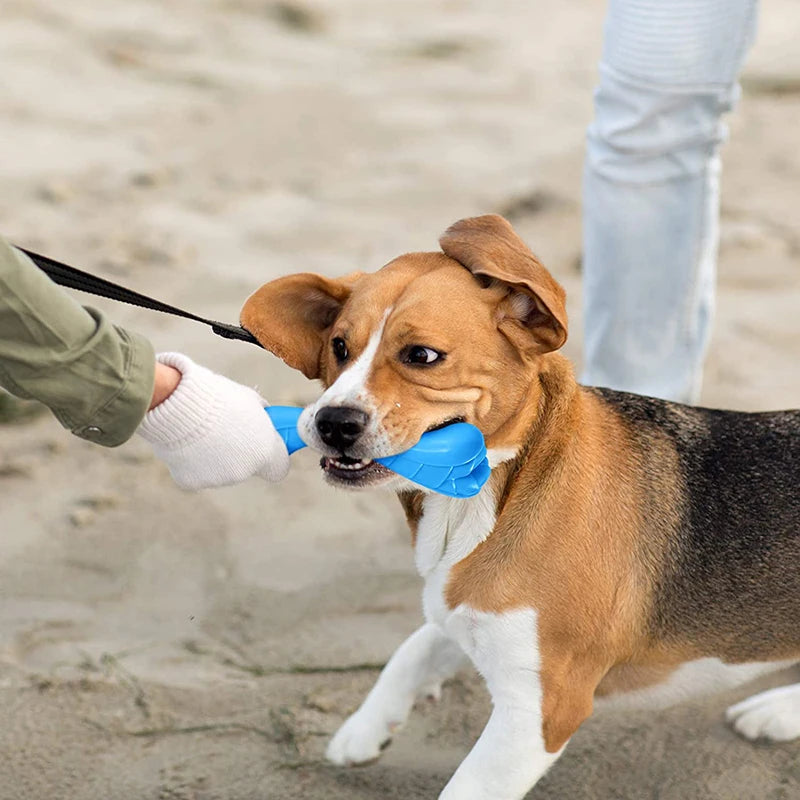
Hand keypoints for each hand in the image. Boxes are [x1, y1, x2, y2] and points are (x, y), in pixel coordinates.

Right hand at [137, 352, 289, 489]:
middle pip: (247, 467)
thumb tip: (264, 414)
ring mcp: (217, 479)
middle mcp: (243, 471)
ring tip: (201, 430)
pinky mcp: (191, 481)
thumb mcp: (249, 399)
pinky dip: (192, 461)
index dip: (272, 457)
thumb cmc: (216, 396)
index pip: (279, 468)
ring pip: (220, 470)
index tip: (265, 447)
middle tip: (225, 430)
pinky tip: (187, 441)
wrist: (177, 402)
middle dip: (239, 452)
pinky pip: (196, 472)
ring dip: (214, 455)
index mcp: (265, 452)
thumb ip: (261, 414)